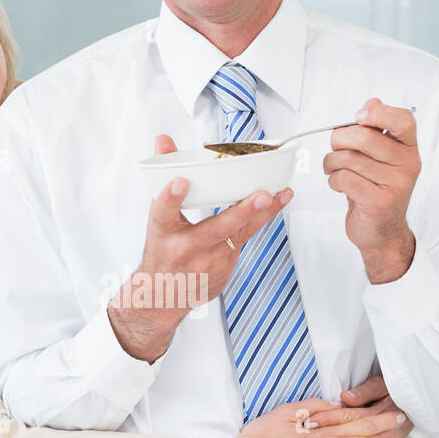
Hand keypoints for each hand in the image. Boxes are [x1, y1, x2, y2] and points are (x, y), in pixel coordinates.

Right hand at [108, 134, 292, 361]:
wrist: (163, 297)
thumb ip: (163, 177)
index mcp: (163, 232)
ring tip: (281, 194)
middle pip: (215, 229)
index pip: (163, 212)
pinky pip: (245, 239)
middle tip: (260, 196)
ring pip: (240, 235)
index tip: (180, 182)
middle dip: (240, 212)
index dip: (171, 197)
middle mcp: (185, 248)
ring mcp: (208, 261)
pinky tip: (276, 203)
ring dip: (263, 214)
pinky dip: (260, 220)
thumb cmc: (162, 251)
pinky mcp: (224, 268)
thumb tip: (163, 140)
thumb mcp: (157, 218)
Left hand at [323, 99, 419, 282]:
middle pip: (365, 137)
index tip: (360, 117)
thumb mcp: (380, 158)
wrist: (382, 231)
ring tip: (334, 169)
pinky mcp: (379, 202)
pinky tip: (340, 184)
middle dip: (340, 140)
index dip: (378, 113)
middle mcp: (407, 165)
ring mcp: (395, 185)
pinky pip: (344, 179)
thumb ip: (376, 129)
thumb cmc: (377, 190)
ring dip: (332, 163)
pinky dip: (334, 180)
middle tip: (336, 148)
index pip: (403, 120)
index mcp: (409, 149)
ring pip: (349, 159)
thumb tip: (372, 102)